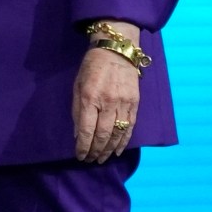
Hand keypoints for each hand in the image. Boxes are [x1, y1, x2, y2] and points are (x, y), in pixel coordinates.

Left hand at [71, 22, 142, 162]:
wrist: (116, 51)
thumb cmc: (91, 68)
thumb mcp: (77, 87)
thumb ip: (77, 111)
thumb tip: (78, 135)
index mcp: (90, 97)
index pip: (87, 129)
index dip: (84, 146)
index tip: (80, 156)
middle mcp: (108, 102)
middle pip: (103, 134)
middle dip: (96, 151)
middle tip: (91, 160)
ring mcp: (123, 103)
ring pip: (117, 133)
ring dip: (109, 149)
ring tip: (103, 159)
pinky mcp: (135, 103)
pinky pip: (130, 126)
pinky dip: (124, 140)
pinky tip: (118, 150)